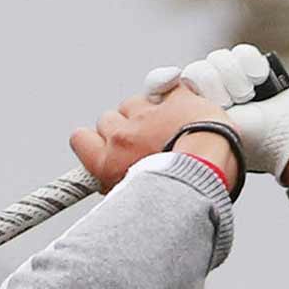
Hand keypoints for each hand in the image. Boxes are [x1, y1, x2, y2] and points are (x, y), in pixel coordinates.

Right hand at [68, 82, 232, 192]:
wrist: (208, 175)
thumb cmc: (176, 193)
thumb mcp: (134, 200)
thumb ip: (117, 185)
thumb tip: (113, 185)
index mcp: (108, 161)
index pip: (80, 139)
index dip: (92, 140)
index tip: (103, 145)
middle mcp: (122, 135)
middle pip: (108, 119)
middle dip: (123, 128)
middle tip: (143, 143)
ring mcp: (148, 114)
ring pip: (135, 102)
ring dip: (147, 112)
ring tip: (166, 130)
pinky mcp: (175, 99)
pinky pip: (169, 88)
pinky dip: (175, 97)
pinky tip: (184, 111)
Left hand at [145, 44, 288, 179]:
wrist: (288, 135)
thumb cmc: (245, 142)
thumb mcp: (204, 137)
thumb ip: (177, 121)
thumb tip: (156, 99)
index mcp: (189, 112)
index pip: (168, 84)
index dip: (174, 82)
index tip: (178, 82)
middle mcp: (207, 94)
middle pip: (197, 70)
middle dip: (214, 86)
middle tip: (229, 103)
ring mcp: (230, 80)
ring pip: (219, 60)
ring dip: (234, 78)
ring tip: (247, 97)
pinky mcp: (251, 68)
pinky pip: (241, 52)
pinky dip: (251, 65)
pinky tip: (259, 81)